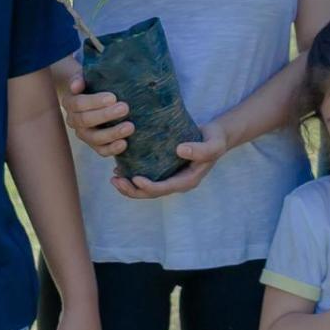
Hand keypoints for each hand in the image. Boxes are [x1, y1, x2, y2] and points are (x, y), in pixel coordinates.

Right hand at [60, 74, 133, 157]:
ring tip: (130, 127)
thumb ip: (80, 78)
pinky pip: (101, 151)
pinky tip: (124, 143)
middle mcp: (74, 120)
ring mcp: (84, 135)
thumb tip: (76, 85)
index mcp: (70, 102)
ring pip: (95, 138)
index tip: (113, 97)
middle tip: (125, 108)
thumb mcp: (85, 76)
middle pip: (86, 120)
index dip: (95, 102)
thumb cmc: (92, 84)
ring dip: (113, 133)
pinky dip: (112, 149)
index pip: (79, 103)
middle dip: (106, 115)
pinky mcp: (95, 145)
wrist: (94, 95)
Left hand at [109, 119, 228, 199]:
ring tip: (113, 176)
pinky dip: (132, 175)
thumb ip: (200, 149)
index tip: (135, 179)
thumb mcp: (213, 143)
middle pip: (151, 193)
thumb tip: (179, 150)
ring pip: (146, 188)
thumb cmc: (215, 139)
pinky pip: (147, 176)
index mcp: (188, 180)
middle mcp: (177, 182)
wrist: (214, 136)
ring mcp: (170, 177)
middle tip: (115, 180)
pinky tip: (120, 167)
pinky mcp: (164, 169)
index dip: (149, 187)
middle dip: (132, 190)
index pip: (165, 189)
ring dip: (129, 185)